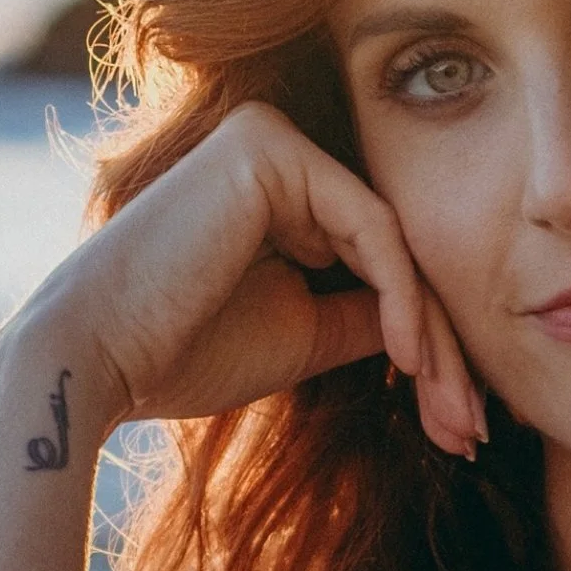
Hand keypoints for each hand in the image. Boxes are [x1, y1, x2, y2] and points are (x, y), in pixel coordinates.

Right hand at [32, 101, 484, 456]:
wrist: (96, 362)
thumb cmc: (183, 355)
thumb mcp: (304, 333)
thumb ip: (368, 313)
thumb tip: (440, 325)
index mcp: (282, 192)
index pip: (383, 264)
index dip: (432, 347)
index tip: (461, 425)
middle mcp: (279, 151)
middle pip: (397, 253)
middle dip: (445, 352)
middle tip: (474, 430)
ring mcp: (273, 139)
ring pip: (396, 244)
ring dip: (434, 339)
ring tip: (454, 416)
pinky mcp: (269, 146)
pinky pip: (370, 227)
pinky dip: (402, 299)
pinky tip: (410, 360)